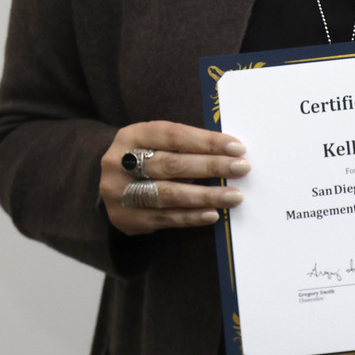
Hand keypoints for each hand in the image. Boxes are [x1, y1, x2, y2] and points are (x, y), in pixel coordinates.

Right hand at [100, 121, 248, 235]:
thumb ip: (186, 145)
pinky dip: (192, 216)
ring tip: (234, 196)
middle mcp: (120, 163)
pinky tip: (213, 214)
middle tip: (242, 169)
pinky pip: (165, 218)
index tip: (237, 148)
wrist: (113, 183)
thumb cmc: (147, 157)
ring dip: (206, 196)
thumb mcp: (156, 143)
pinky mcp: (126, 218)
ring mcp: (120, 193)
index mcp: (131, 136)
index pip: (174, 136)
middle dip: (211, 167)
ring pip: (169, 194)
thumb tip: (230, 153)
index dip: (207, 142)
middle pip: (172, 165)